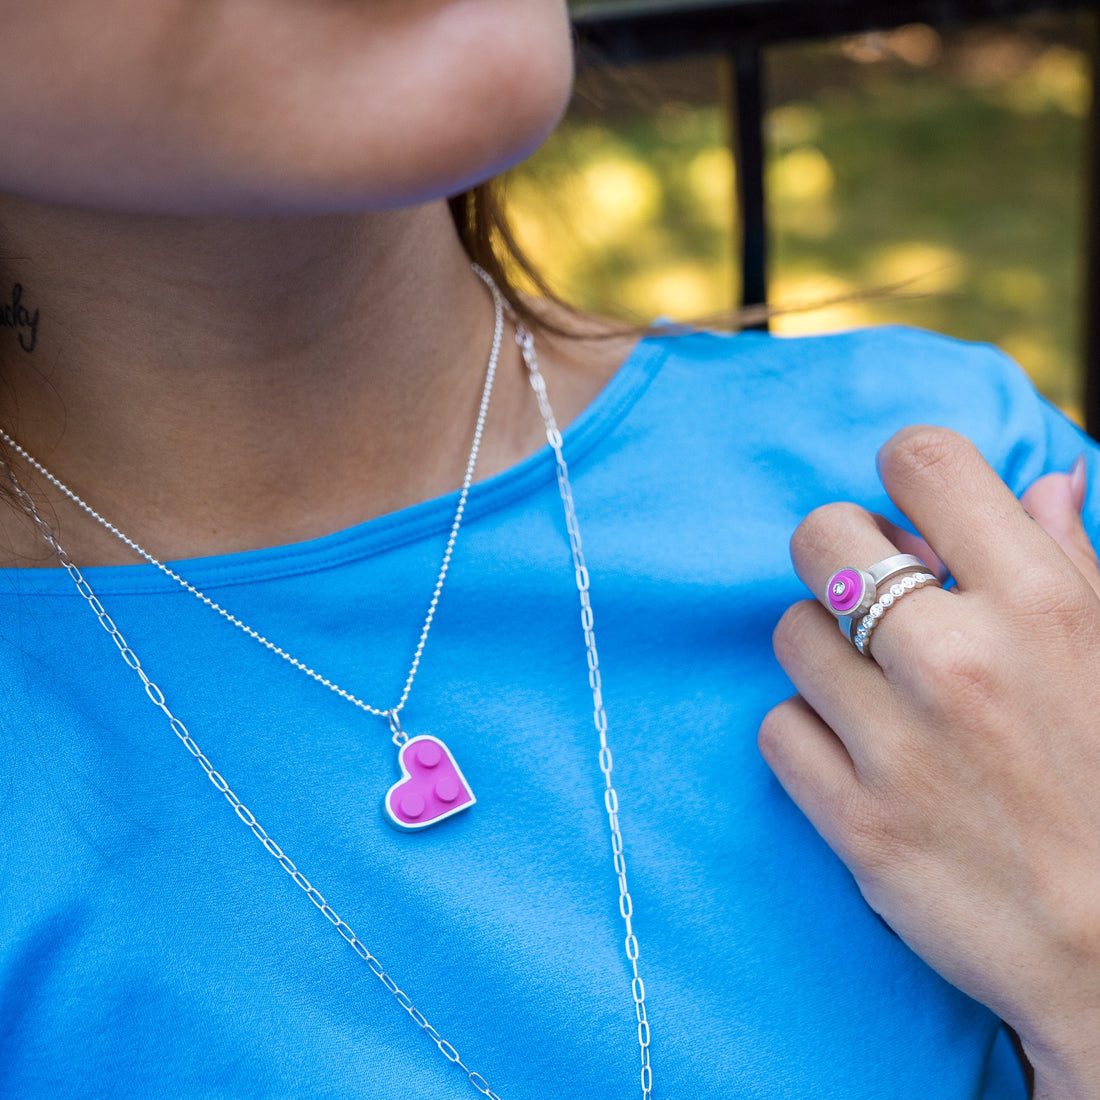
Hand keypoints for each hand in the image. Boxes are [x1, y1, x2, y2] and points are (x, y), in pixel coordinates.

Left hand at [760, 426, 1099, 1099]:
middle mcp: (958, 661)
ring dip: (824, 651)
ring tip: (875, 689)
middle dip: (840, 554)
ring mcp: (898, 745)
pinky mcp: (855, 823)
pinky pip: (777, 728)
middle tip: (870, 594)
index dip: (904, 471)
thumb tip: (1043, 483)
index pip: (923, 463)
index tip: (907, 511)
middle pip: (820, 536)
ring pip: (790, 633)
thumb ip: (1074, 565)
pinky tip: (854, 753)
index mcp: (1042, 605)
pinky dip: (807, 734)